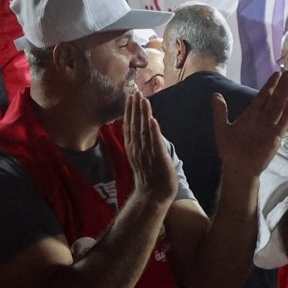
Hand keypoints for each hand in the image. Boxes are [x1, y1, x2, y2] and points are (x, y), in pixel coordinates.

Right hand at [125, 90, 178, 205]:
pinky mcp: (158, 158)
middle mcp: (137, 148)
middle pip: (135, 124)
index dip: (130, 110)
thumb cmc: (149, 177)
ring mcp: (147, 153)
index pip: (130, 125)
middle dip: (135, 107)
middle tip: (135, 92)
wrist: (153, 196)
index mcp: (133, 147)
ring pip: (143, 130)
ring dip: (142, 114)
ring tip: (142, 100)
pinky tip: (152, 120)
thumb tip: (142, 129)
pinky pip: (154, 143)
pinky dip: (153, 131)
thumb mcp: (140, 157)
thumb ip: (140, 143)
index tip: (130, 97)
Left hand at [214, 70, 287, 182]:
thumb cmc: (230, 149)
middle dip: (281, 85)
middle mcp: (262, 118)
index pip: (263, 96)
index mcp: (251, 114)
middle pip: (274, 98)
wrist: (237, 167)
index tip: (276, 73)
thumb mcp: (221, 127)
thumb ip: (220, 111)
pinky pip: (282, 123)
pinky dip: (287, 113)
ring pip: (279, 107)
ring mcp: (269, 127)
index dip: (270, 85)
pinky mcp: (274, 137)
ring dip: (285, 94)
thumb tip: (216, 94)